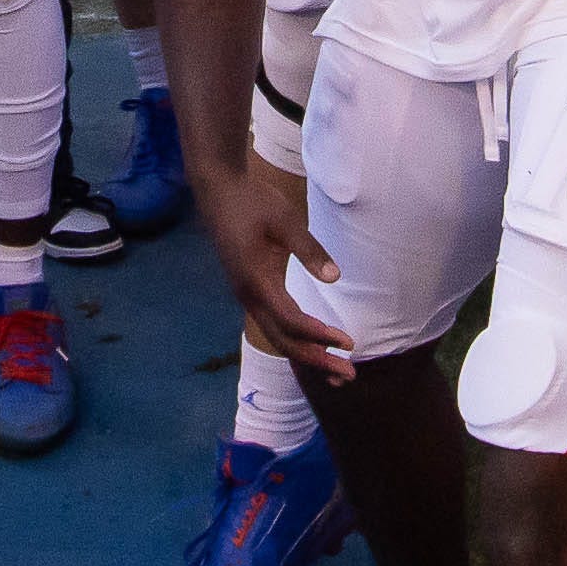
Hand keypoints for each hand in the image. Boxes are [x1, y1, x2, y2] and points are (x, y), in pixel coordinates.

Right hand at [190, 140, 354, 381]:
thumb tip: (335, 278)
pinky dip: (295, 340)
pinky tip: (313, 345)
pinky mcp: (249, 290)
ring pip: (277, 337)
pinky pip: (273, 325)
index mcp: (256, 281)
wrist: (218, 190)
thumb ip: (308, 249)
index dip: (320, 335)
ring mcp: (247, 295)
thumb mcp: (285, 220)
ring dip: (306, 354)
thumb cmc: (252, 201)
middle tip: (348, 375)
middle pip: (283, 340)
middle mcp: (249, 296)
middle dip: (316, 360)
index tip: (347, 343)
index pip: (292, 321)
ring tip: (335, 369)